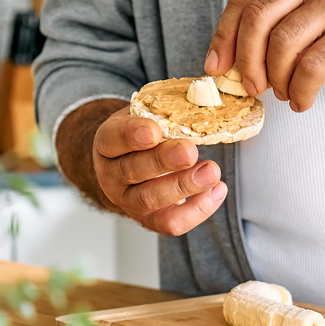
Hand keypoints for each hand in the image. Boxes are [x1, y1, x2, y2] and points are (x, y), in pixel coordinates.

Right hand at [93, 107, 227, 235]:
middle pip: (132, 171)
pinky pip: (171, 222)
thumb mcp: (143, 117)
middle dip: (163, 161)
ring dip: (184, 186)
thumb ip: (161, 113)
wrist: (126, 170)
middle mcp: (112, 176)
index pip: (113, 139)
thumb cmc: (140, 140)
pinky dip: (198, 209)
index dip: (132, 135)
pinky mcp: (150, 220)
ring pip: (151, 199)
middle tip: (189, 151)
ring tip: (211, 172)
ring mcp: (129, 202)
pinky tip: (217, 190)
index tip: (154, 130)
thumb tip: (198, 102)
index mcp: (107, 144)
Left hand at [204, 0, 324, 110]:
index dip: (224, 36)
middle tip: (252, 86)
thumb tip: (244, 61)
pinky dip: (302, 90)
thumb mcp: (322, 1)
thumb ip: (287, 19)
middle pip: (257, 19)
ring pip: (282, 45)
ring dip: (277, 79)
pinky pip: (313, 66)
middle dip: (246, 61)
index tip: (216, 65)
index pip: (246, 0)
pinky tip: (305, 99)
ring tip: (287, 93)